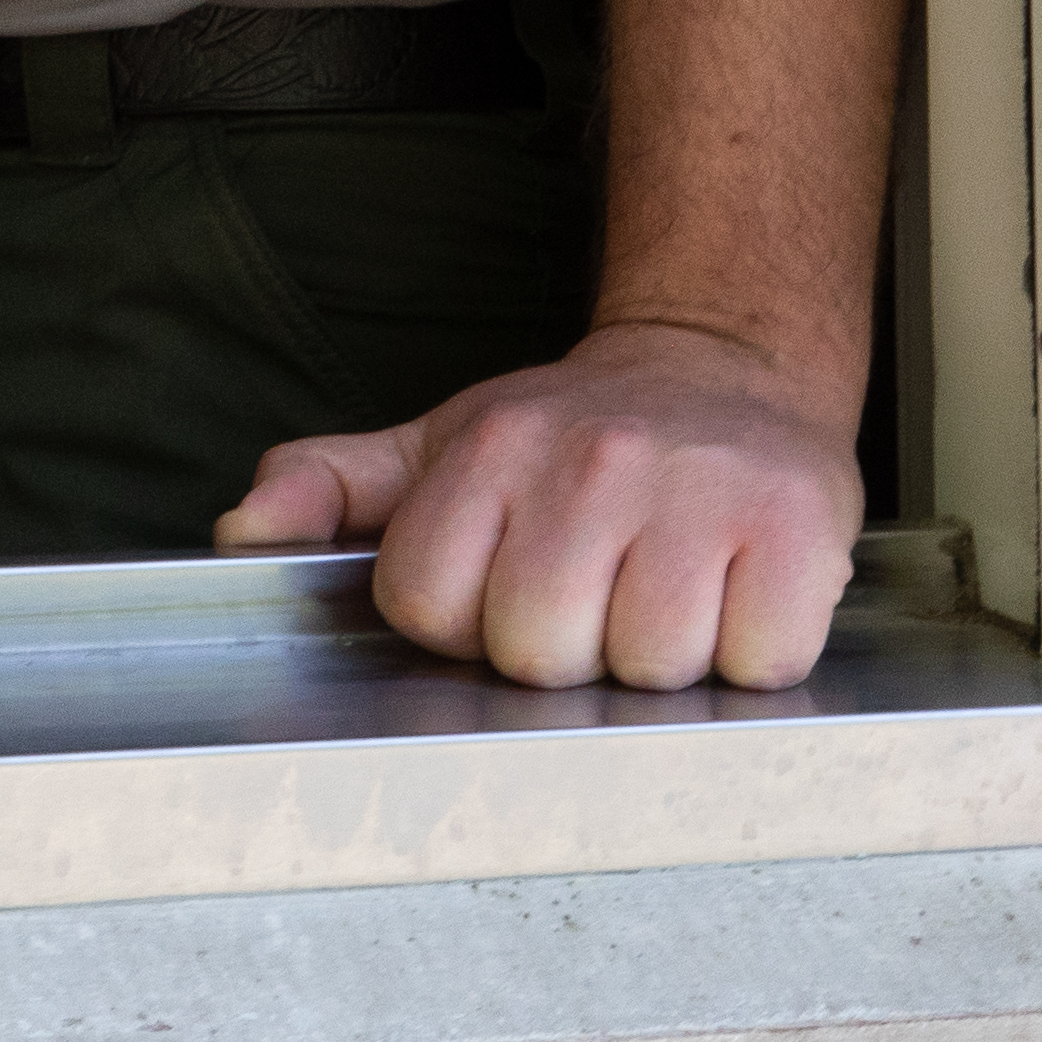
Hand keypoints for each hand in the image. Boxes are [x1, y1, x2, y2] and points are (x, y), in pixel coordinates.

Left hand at [209, 318, 861, 689]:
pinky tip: (736, 599)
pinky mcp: (801, 531)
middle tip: (595, 596)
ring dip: (659, 661)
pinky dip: (752, 655)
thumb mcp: (438, 445)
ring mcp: (700, 497)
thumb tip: (241, 536)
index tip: (501, 587)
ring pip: (650, 670)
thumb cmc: (572, 435)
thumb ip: (328, 488)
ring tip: (665, 593)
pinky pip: (758, 663)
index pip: (431, 609)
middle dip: (565, 651)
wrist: (725, 372)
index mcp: (491, 451)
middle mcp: (592, 464)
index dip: (464, 624)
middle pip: (540, 653)